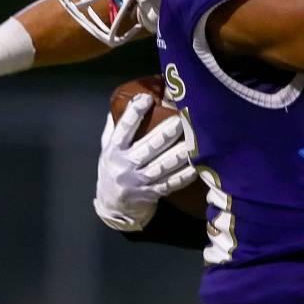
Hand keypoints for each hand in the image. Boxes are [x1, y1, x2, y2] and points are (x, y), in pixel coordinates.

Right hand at [94, 93, 196, 231]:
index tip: (147, 98)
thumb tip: (128, 100)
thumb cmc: (112, 167)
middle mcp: (125, 166)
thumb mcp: (106, 147)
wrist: (111, 204)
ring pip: (163, 166)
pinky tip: (196, 165)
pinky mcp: (152, 193)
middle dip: (167, 132)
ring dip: (180, 153)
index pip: (123, 129)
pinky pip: (171, 183)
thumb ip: (115, 127)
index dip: (134, 113)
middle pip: (149, 147)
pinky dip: (184, 175)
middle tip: (182, 118)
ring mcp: (139, 182)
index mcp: (113, 151)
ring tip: (194, 140)